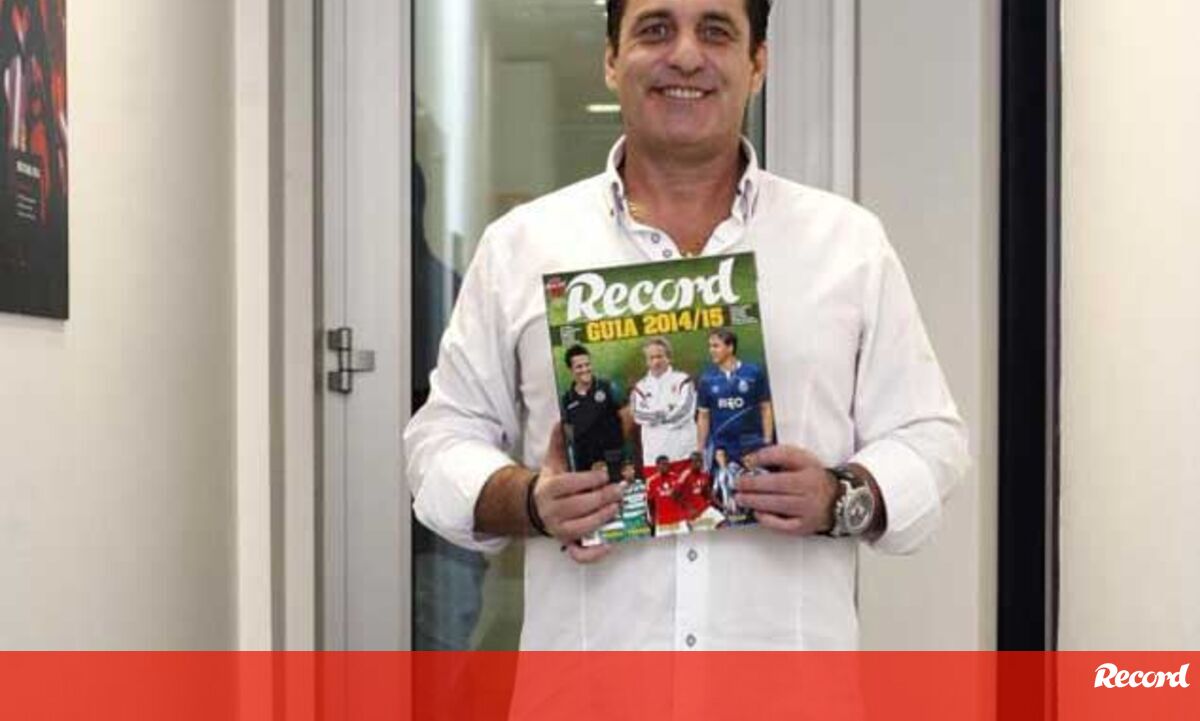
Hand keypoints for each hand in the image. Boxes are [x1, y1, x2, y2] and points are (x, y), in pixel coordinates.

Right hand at [537, 424, 623, 562]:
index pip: (568, 485)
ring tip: (617, 506)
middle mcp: (552, 511)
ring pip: (583, 528)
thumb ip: (559, 443)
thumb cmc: (550, 485)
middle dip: (603, 497)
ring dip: (604, 517)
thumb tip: (563, 421)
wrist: (536, 507)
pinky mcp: (567, 543)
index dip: (588, 480)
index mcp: (548, 489)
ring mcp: (559, 530)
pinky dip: (594, 552)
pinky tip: (609, 543)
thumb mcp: (552, 463)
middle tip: (620, 489)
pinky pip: (580, 554)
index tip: (604, 474)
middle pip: (579, 506)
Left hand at [734, 445, 837, 535]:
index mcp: (808, 469)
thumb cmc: (813, 478)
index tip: (748, 461)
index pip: (786, 458)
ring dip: (755, 501)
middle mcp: (809, 488)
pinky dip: (768, 520)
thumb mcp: (801, 460)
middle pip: (779, 484)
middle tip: (737, 484)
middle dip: (753, 484)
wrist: (837, 500)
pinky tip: (757, 514)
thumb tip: (751, 460)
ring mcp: (807, 509)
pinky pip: (784, 525)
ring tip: (740, 498)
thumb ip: (778, 455)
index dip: (765, 458)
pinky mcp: (804, 526)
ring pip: (779, 505)